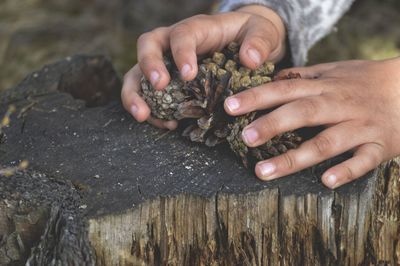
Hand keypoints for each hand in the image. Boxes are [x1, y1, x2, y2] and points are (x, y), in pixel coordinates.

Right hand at [122, 5, 285, 128]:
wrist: (248, 42)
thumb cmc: (252, 34)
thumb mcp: (263, 32)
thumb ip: (259, 42)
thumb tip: (249, 60)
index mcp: (198, 28)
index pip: (181, 35)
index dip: (181, 53)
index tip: (189, 75)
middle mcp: (174, 43)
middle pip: (148, 45)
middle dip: (148, 66)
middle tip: (158, 88)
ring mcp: (167, 62)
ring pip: (139, 71)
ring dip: (136, 93)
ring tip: (143, 116)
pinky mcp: (169, 82)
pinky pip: (149, 93)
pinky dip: (153, 110)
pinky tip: (167, 124)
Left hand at [224, 58, 399, 188]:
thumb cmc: (363, 81)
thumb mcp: (333, 70)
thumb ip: (303, 76)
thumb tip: (271, 79)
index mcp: (324, 87)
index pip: (284, 89)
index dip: (257, 97)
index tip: (229, 106)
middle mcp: (339, 105)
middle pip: (302, 113)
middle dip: (272, 124)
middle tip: (244, 138)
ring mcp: (359, 126)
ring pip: (325, 143)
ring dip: (294, 158)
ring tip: (262, 172)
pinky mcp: (379, 146)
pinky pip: (362, 161)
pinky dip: (346, 171)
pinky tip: (326, 182)